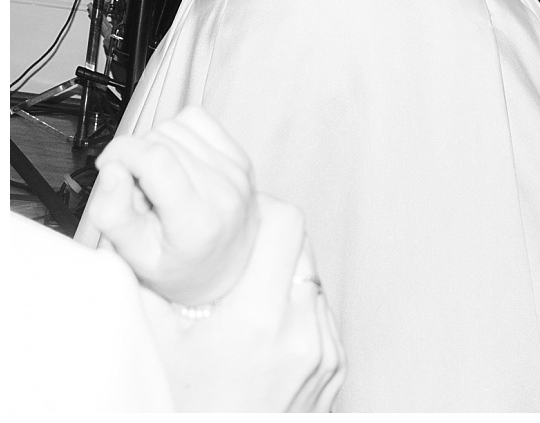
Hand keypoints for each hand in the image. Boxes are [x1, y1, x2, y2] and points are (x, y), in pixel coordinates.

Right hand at [87, 106, 258, 307]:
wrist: (227, 267)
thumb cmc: (180, 267)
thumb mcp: (136, 258)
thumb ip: (114, 215)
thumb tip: (112, 168)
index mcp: (196, 220)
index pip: (156, 159)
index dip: (122, 152)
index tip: (108, 166)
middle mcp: (222, 190)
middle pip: (162, 140)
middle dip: (136, 155)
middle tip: (137, 189)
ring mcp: (235, 170)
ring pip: (177, 125)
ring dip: (156, 144)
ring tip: (157, 179)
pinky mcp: (239, 155)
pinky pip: (197, 119)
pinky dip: (177, 132)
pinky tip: (174, 160)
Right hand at [140, 196, 345, 411]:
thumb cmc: (189, 412)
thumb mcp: (158, 348)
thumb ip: (148, 289)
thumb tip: (131, 244)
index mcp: (259, 318)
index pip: (285, 222)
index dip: (262, 210)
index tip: (240, 220)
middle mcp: (301, 331)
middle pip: (302, 245)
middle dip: (271, 242)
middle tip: (239, 257)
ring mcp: (324, 351)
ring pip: (312, 279)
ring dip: (286, 277)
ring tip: (250, 299)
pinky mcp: (335, 369)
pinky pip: (322, 316)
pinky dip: (299, 312)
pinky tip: (267, 333)